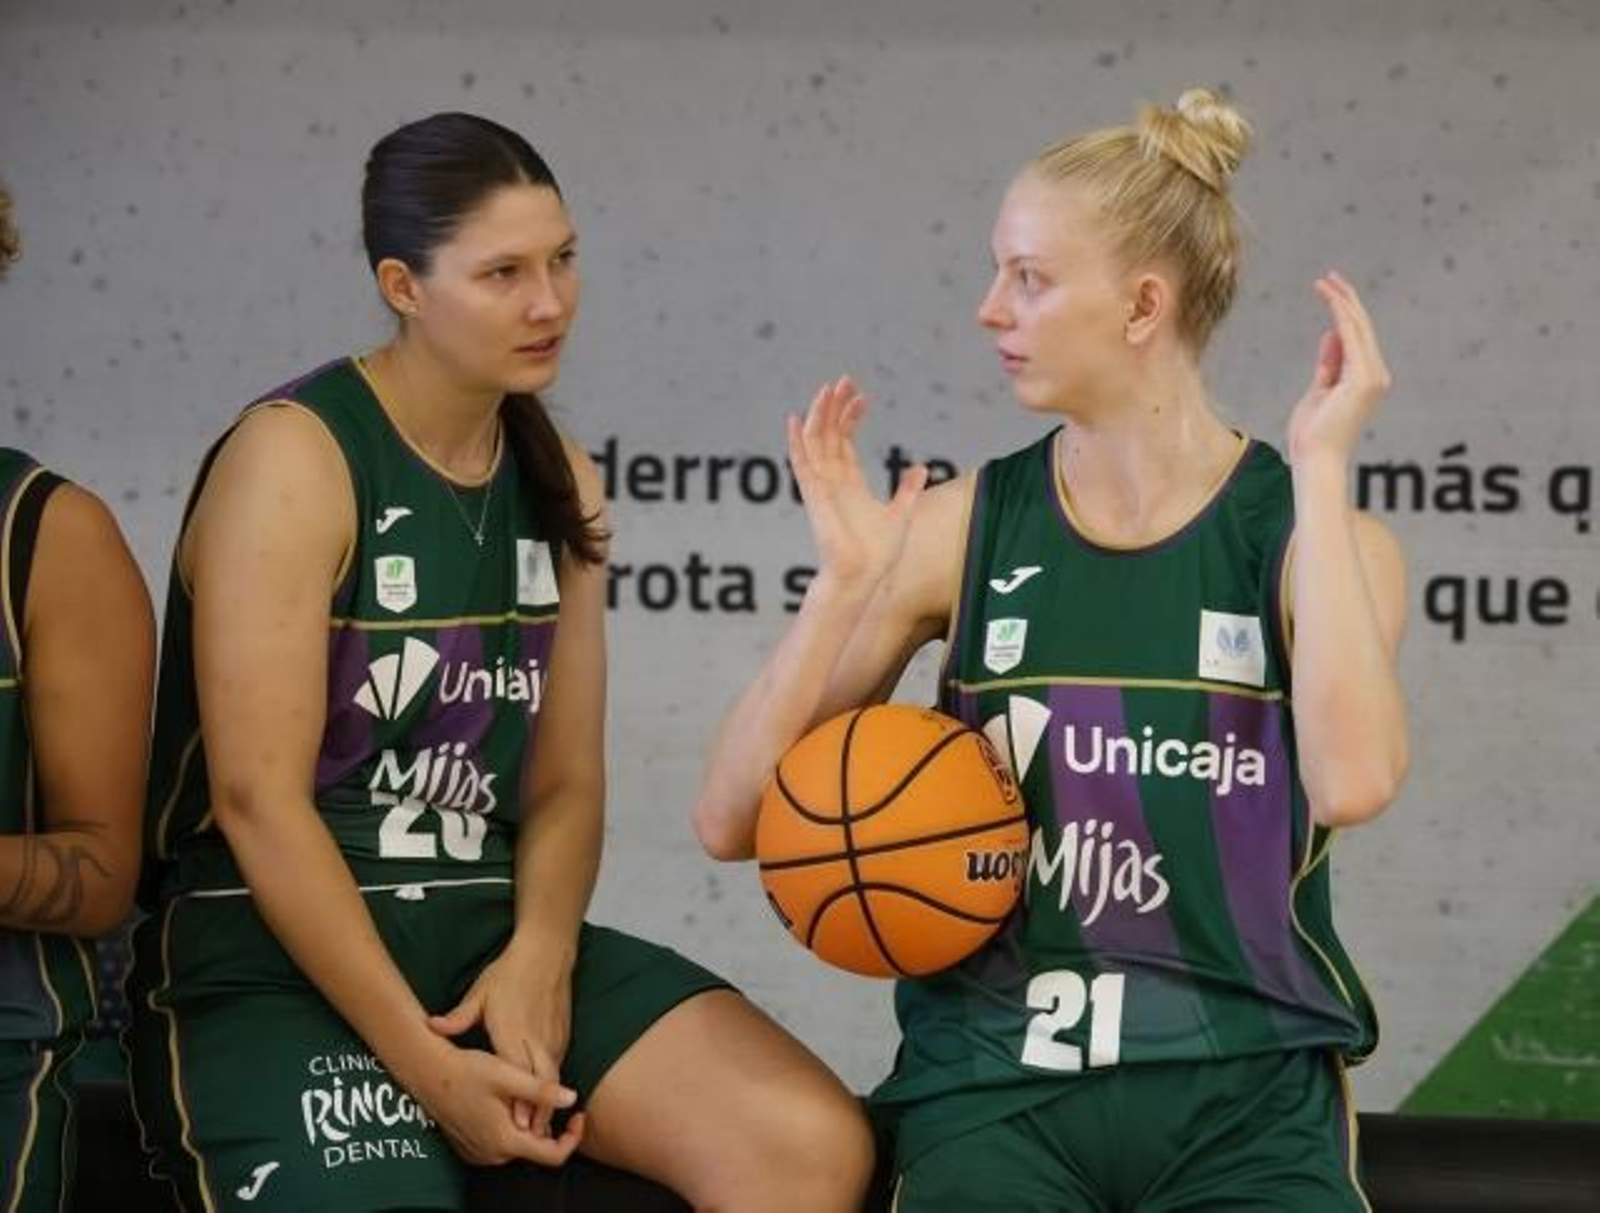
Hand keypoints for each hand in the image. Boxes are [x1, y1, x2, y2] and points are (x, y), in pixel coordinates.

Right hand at [410, 1036, 582, 1166]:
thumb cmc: (467, 1070)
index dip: (572, 1137)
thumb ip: (541, 1090)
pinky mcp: (470, 1147)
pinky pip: (500, 1143)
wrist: (428, 1072)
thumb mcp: (507, 1075)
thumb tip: (572, 1098)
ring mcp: (480, 1153)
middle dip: (547, 1124)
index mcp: (506, 1140)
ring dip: (528, 1124)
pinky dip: (510, 1126)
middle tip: (550, 1094)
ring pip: (518, 1144)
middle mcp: (493, 1154)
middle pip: (535, 1147)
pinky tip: (506, 1101)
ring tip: (525, 1092)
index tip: (578, 1114)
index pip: (553, 1155)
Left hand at [429, 941, 577, 1156]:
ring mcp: (553, 1038)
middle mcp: (537, 1038)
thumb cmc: (510, 973)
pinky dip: (554, 1088)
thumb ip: (458, 1016)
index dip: (519, 1100)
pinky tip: (547, 1104)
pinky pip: (558, 1067)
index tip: (517, 1125)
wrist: (546, 953)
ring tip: (542, 1131)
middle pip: (545, 1082)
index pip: (518, 1072)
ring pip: (555, 1077)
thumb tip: (430, 1025)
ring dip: (549, 1104)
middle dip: (541, 1112)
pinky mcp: (562, 1036)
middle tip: (534, 1139)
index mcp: (514, 1030)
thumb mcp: (480, 992)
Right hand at [788, 376, 927, 588]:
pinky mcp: (815, 495)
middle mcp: (832, 480)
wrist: (864, 575)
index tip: (862, 396)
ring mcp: (821, 486)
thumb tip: (920, 468)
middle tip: (844, 380)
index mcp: (849, 483)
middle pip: (828, 435)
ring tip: (826, 389)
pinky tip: (795, 418)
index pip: (844, 441)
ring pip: (815, 442)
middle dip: (835, 407)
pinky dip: (797, 441)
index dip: (850, 417)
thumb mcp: (901, 512)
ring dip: (819, 415)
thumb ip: (907, 489)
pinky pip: (802, 464)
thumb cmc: (877, 552)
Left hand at [1286, 272, 1393, 468]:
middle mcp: (1376, 375)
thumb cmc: (1313, 433)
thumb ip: (1329, 364)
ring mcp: (1372, 376)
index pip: (1358, 338)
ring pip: (1358, 327)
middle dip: (1346, 299)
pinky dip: (1340, 313)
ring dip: (1342, 301)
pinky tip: (1329, 297)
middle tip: (1328, 276)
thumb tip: (1330, 334)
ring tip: (1325, 281)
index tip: (1329, 290)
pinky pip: (1352, 335)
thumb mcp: (1319, 391)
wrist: (1315, 458)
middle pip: (1362, 328)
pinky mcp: (1363, 377)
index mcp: (1366, 379)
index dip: (1345, 312)